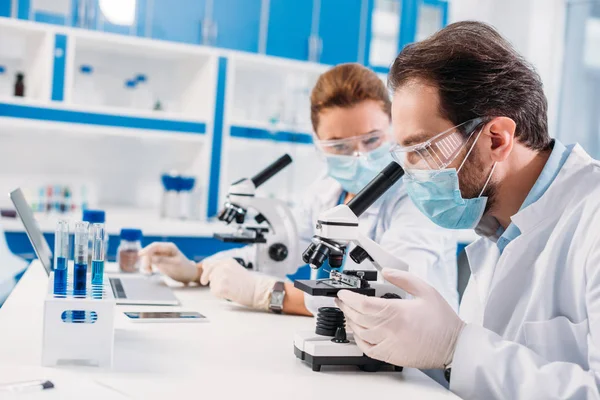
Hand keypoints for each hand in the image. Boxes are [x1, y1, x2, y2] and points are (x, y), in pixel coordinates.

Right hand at [139, 242, 199, 283]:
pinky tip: (150, 271)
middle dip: (146, 258)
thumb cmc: (184, 268)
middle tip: (145, 268)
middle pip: (150, 251)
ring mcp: (161, 255)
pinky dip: (148, 266)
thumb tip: (151, 258)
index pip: (155, 246)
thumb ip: (163, 260)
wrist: (188, 274)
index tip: (141, 255)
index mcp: (169, 247)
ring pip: (148, 256)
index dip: (147, 249)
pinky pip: (150, 261)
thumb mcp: (174, 264)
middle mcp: (164, 249)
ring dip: (146, 263)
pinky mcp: (159, 261)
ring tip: (149, 272)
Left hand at [200, 258, 275, 310]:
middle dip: (215, 282)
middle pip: (210, 276)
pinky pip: (214, 292)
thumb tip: (205, 266)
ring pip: (212, 285)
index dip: (206, 273)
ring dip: (218, 288)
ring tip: (231, 288)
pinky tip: (230, 293)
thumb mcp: (234, 268)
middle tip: (227, 286)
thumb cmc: (247, 282)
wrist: (256, 290)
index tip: (205, 279)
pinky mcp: (222, 287)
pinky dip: (220, 295)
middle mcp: (223, 267)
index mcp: (226, 261)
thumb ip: (220, 267)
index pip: (208, 264)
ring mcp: (222, 277)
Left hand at [335, 268, 464, 368]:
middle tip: (341, 300)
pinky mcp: (391, 356)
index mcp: (397, 312)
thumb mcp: (426, 290)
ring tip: (347, 312)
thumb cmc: (442, 321)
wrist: (454, 346)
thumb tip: (387, 272)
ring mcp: (389, 345)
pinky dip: (358, 339)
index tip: (343, 293)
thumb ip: (404, 278)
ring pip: (360, 333)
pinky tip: (357, 332)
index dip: (348, 298)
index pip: (363, 305)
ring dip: (350, 321)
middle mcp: (390, 330)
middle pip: (357, 318)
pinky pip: (367, 349)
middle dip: (345, 307)